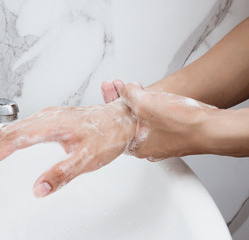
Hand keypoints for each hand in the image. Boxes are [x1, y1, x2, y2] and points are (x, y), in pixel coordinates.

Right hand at [0, 100, 135, 197]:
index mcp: (51, 125)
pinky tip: (0, 141)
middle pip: (6, 133)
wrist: (123, 119)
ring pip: (11, 128)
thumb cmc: (108, 136)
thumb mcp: (88, 158)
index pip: (12, 140)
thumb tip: (38, 189)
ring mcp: (47, 117)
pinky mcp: (50, 119)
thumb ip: (62, 173)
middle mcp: (46, 117)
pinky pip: (20, 126)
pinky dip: (4, 137)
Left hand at [101, 80, 217, 159]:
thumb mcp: (145, 103)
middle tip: (119, 85)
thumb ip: (129, 94)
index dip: (111, 101)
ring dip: (137, 100)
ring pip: (143, 118)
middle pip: (127, 119)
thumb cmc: (181, 123)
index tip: (109, 88)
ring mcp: (161, 142)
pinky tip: (153, 96)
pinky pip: (156, 119)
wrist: (212, 128)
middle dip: (122, 98)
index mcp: (135, 146)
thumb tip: (125, 89)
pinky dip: (151, 106)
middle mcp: (146, 148)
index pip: (115, 122)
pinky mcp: (173, 135)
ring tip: (135, 87)